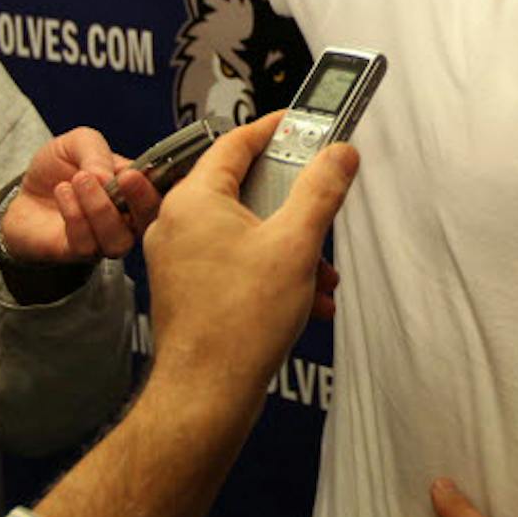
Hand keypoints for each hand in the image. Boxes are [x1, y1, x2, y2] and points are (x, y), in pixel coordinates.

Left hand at [0, 126, 162, 263]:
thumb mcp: (77, 142)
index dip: (161, 186)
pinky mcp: (78, 253)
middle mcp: (127, 219)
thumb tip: (109, 178)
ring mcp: (105, 240)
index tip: (142, 172)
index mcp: (136, 189)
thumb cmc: (58, 168)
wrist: (24, 193)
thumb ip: (95, 151)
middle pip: (150, 222)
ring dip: (100, 208)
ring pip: (118, 239)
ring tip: (79, 180)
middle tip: (125, 178)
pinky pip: (86, 245)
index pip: (163, 193)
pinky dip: (75, 216)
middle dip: (142, 200)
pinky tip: (62, 193)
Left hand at [143, 111, 356, 400]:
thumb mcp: (295, 244)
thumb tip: (339, 154)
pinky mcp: (188, 288)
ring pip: (245, 233)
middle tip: (323, 208)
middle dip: (294, 207)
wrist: (206, 394)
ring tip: (319, 275)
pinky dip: (271, 273)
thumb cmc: (239, 321)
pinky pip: (235, 263)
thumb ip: (320, 191)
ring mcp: (179, 258)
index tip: (304, 123)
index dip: (275, 128)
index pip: (235, 142)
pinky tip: (304, 301)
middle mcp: (177, 223)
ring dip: (290, 248)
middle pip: (245, 189)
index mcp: (194, 200)